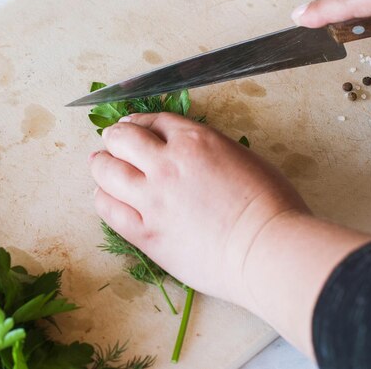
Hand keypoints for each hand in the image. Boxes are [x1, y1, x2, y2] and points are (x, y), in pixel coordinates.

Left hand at [88, 113, 308, 307]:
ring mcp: (152, 199)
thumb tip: (192, 156)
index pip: (154, 122)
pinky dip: (103, 198)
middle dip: (114, 138)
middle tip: (112, 143)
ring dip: (101, 164)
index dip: (138, 122)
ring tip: (101, 166)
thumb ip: (210, 151)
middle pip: (121, 139)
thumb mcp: (243, 158)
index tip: (132, 127)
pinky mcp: (145, 232)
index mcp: (194, 141)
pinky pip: (109, 210)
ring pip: (106, 171)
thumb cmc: (270, 206)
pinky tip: (106, 197)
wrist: (265, 249)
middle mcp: (166, 163)